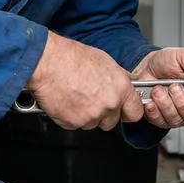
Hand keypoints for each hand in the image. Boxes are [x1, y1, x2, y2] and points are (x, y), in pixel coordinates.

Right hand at [26, 32, 143, 130]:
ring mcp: (91, 116)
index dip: (128, 112)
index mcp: (120, 88)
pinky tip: (66, 100)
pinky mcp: (73, 123)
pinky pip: (75, 125)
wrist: (48, 63)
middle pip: (112, 122)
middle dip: (103, 114)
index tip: (123, 111)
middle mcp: (108, 104)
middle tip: (91, 99)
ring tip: (75, 95)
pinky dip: (70, 116)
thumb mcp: (104, 61)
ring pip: (92, 124)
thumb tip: (122, 86)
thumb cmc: (71, 57)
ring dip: (85, 115)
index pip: (135, 112)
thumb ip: (117, 79)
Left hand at [131, 47, 183, 128]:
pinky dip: (153, 109)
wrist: (146, 67)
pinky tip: (152, 98)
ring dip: (165, 103)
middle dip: (181, 102)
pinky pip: (159, 121)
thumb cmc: (167, 62)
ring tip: (159, 88)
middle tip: (174, 86)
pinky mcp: (161, 119)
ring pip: (176, 120)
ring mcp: (177, 115)